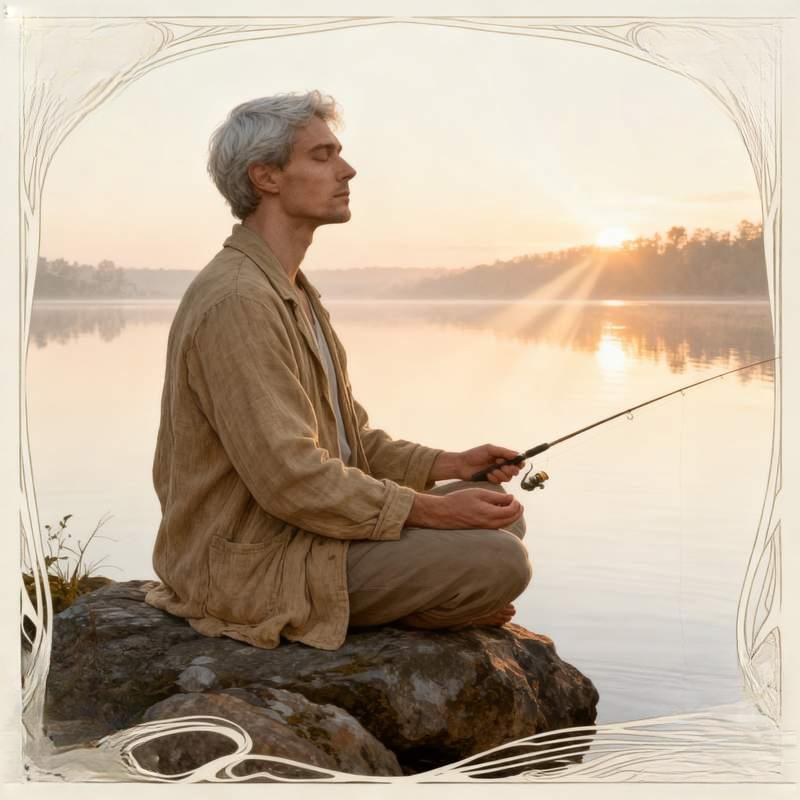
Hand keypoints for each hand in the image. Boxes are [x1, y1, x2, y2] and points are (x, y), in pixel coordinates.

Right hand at [407, 488, 523, 529]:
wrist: (443, 513)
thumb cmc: (459, 500)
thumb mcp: (479, 493)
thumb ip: (497, 497)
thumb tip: (511, 498)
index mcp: (490, 514)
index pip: (512, 511)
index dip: (516, 503)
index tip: (513, 497)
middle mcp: (490, 524)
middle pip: (512, 520)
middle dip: (517, 510)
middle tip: (516, 502)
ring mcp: (486, 529)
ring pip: (506, 524)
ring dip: (511, 515)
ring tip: (508, 505)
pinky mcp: (482, 530)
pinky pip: (498, 525)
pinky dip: (503, 518)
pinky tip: (497, 510)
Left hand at [456, 444, 525, 483]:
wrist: (462, 465)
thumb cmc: (474, 455)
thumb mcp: (489, 449)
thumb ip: (503, 452)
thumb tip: (517, 455)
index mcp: (502, 456)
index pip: (517, 461)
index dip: (519, 463)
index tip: (517, 464)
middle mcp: (502, 465)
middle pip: (515, 471)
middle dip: (509, 469)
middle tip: (500, 465)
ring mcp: (497, 474)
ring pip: (508, 478)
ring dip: (500, 474)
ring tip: (491, 470)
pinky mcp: (492, 481)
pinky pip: (500, 482)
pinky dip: (494, 478)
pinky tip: (487, 475)